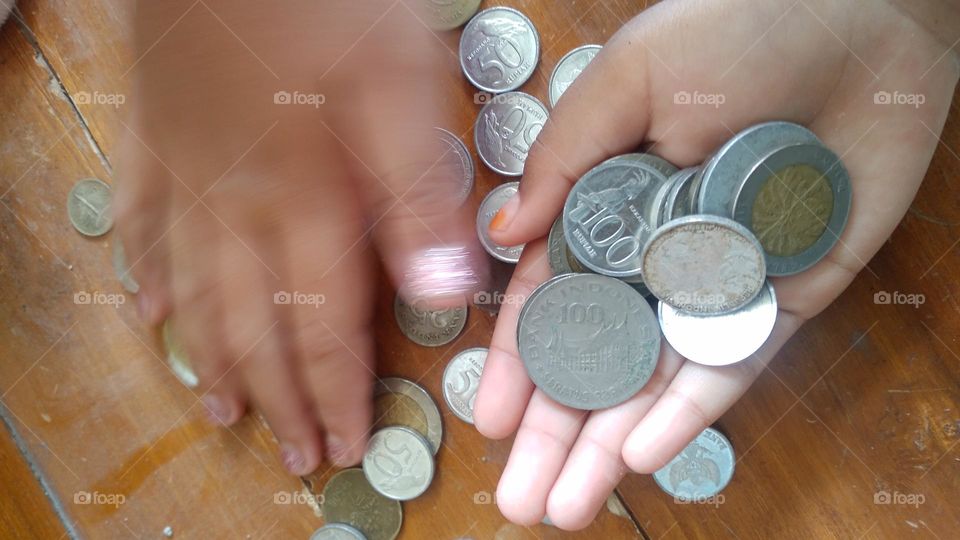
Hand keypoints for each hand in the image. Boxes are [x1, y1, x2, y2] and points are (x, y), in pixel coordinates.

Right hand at [114, 0, 481, 473]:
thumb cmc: (319, 4)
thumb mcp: (400, 85)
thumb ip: (418, 193)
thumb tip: (445, 293)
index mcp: (304, 203)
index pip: (321, 326)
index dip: (337, 393)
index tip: (346, 446)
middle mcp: (237, 209)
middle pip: (254, 329)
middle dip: (279, 400)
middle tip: (295, 455)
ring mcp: (186, 178)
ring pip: (194, 297)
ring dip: (212, 362)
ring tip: (224, 415)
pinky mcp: (156, 143)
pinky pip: (140, 228)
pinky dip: (145, 278)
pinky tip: (147, 310)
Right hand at [474, 0, 958, 528]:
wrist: (863, 20)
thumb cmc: (739, 27)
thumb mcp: (631, 77)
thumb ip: (564, 159)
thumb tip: (503, 235)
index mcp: (609, 205)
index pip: (552, 299)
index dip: (520, 361)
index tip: (491, 417)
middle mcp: (656, 255)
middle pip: (597, 358)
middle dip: (556, 429)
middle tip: (522, 498)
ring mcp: (717, 283)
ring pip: (655, 378)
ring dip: (610, 442)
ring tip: (567, 505)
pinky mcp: (782, 299)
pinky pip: (730, 365)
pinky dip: (688, 410)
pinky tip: (641, 453)